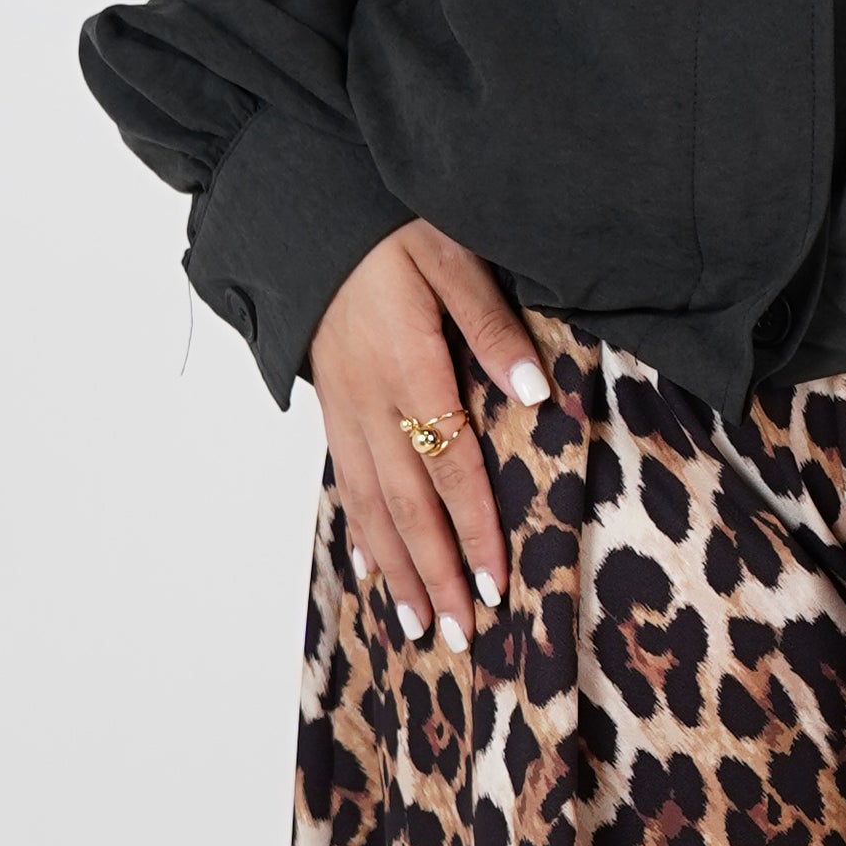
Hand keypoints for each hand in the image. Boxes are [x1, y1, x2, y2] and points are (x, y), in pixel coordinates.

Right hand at [303, 221, 546, 644]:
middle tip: (457, 633)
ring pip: (372, 506)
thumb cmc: (389, 228)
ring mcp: (346, 409)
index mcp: (410, 368)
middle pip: (408, 505)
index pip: (451, 466)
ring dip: (397, 570)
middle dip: (436, 574)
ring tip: (415, 624)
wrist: (310, 212)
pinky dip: (362, 531)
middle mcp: (372, 402)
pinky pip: (347, 482)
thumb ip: (492, 326)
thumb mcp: (451, 256)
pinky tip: (373, 568)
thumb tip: (535, 393)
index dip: (476, 529)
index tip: (497, 584)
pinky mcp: (332, 406)